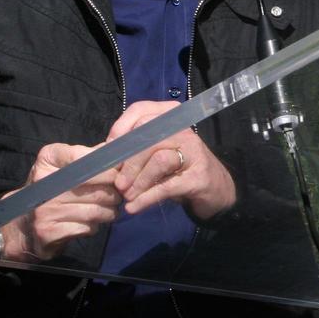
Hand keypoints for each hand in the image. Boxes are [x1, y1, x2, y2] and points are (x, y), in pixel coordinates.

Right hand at [2, 143, 119, 261]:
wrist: (24, 224)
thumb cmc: (53, 189)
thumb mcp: (66, 165)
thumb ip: (91, 156)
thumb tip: (119, 146)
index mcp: (48, 158)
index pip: (86, 159)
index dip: (108, 168)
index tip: (119, 173)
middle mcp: (43, 182)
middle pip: (96, 186)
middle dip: (114, 192)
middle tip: (119, 195)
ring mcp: (43, 208)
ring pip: (95, 209)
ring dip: (109, 211)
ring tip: (110, 209)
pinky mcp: (48, 231)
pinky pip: (87, 228)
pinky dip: (95, 226)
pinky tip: (92, 223)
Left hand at [107, 100, 236, 219]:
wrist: (215, 189)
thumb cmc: (178, 168)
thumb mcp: (156, 152)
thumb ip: (134, 148)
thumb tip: (103, 155)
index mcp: (170, 117)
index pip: (140, 110)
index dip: (120, 128)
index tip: (108, 151)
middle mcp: (183, 130)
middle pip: (147, 136)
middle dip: (128, 162)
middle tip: (118, 184)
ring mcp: (193, 152)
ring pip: (158, 160)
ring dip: (138, 181)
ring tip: (127, 196)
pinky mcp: (198, 177)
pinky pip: (167, 186)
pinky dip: (147, 198)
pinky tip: (134, 207)